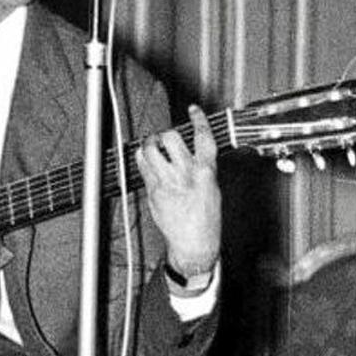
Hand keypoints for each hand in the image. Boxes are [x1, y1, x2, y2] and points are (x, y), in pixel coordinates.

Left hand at [134, 104, 220, 277]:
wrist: (193, 244)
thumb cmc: (206, 219)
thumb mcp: (213, 189)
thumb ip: (203, 167)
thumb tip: (194, 150)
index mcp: (206, 172)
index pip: (203, 137)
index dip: (198, 119)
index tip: (193, 110)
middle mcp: (185, 174)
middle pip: (171, 138)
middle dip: (167, 135)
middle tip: (165, 139)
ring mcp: (166, 182)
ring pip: (150, 149)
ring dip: (150, 144)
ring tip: (153, 146)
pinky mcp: (152, 191)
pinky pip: (142, 166)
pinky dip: (142, 159)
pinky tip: (146, 161)